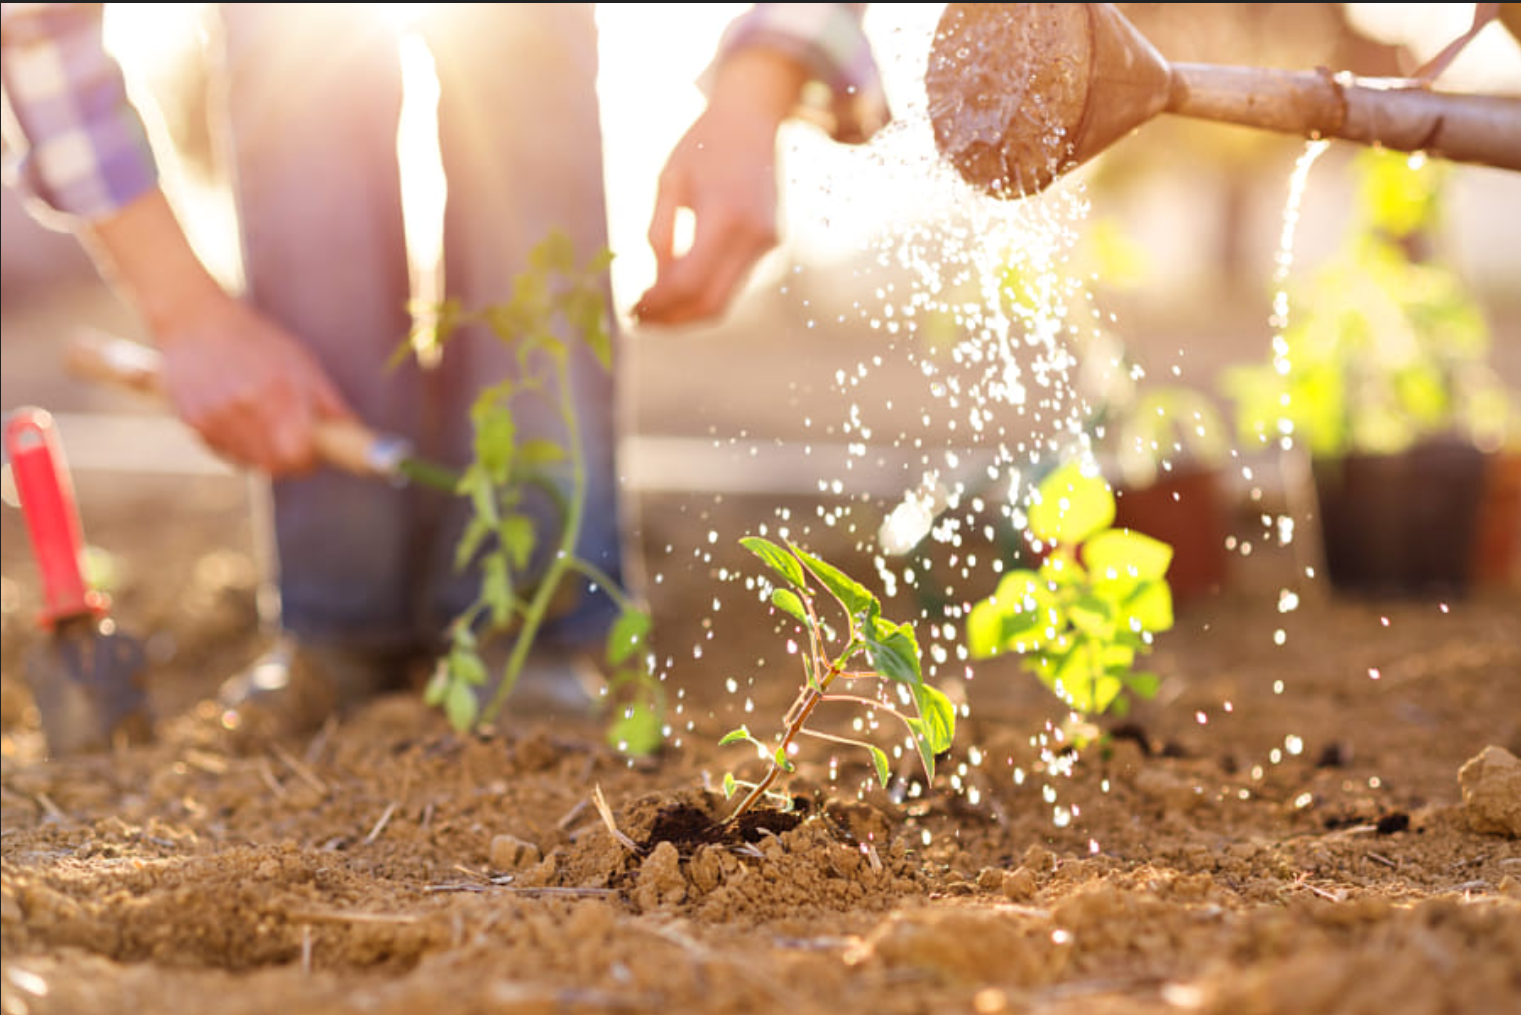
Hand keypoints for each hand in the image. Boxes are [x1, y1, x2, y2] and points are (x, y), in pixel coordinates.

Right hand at [84, 189, 352, 474]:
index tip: (316, 453)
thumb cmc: (255, 338)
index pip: (299, 453)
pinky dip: (238, 447)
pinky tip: (240, 421)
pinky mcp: (193, 421)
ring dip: (264, 454)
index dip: (311, 460)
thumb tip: (351, 430)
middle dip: (291, 461)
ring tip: (265, 425)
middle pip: (275, 465)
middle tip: (296, 446)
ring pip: (250, 462)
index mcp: (277, 391)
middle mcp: (244, 407)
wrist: (193, 319)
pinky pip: (225, 452)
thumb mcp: (300, 361)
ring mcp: (215, 416)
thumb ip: (327, 400)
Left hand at [634, 48, 808, 325]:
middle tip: (638, 319)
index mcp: (724, 215)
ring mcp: (766, 243)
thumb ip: (661, 233)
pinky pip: (732, 283)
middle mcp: (753, 236)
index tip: (631, 308)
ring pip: (723, 301)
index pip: (687, 283)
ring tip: (652, 309)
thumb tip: (656, 284)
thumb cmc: (703, 145)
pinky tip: (676, 289)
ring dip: (685, 313)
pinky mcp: (770, 244)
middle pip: (709, 304)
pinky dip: (702, 294)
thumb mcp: (669, 181)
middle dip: (671, 319)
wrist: (754, 118)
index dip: (656, 303)